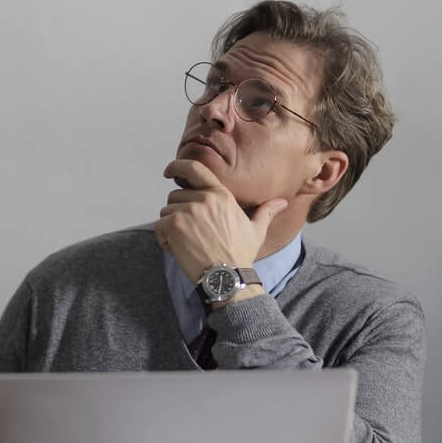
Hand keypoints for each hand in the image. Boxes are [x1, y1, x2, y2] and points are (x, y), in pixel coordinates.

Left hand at [155, 159, 287, 282]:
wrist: (227, 277)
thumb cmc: (241, 254)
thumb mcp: (256, 230)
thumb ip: (266, 212)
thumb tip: (282, 202)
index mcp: (221, 195)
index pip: (195, 169)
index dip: (178, 166)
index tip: (169, 170)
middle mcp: (203, 199)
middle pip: (175, 196)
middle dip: (178, 212)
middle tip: (192, 233)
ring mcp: (187, 211)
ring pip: (166, 212)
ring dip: (171, 227)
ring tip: (189, 243)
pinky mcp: (174, 225)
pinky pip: (159, 226)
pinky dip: (164, 239)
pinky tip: (180, 250)